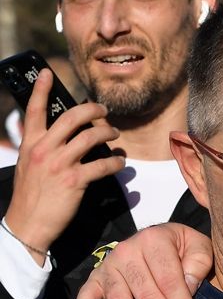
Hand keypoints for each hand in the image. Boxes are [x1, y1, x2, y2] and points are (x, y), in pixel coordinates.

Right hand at [5, 70, 122, 260]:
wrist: (27, 224)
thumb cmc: (30, 196)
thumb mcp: (26, 165)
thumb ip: (39, 148)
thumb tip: (54, 135)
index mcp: (30, 144)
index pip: (34, 111)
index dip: (41, 90)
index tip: (48, 74)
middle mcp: (43, 150)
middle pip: (71, 117)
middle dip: (92, 110)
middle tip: (104, 110)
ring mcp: (59, 164)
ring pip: (90, 137)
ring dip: (108, 133)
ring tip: (115, 135)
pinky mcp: (75, 181)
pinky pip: (102, 165)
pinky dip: (116, 162)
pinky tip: (120, 162)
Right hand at [73, 223, 212, 298]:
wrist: (159, 236)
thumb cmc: (182, 248)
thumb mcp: (199, 245)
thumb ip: (198, 263)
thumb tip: (188, 288)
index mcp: (155, 241)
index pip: (170, 282)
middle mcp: (128, 251)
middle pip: (147, 295)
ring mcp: (109, 265)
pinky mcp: (96, 277)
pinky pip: (86, 294)